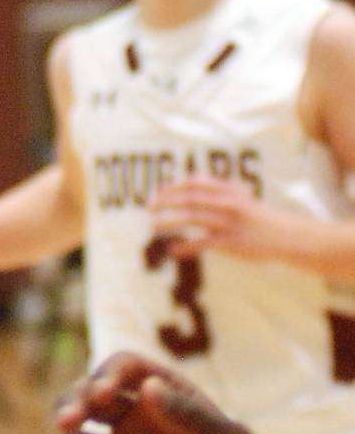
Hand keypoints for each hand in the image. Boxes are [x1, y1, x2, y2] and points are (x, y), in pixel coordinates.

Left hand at [150, 177, 295, 264]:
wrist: (285, 236)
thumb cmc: (257, 217)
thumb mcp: (240, 197)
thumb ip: (216, 191)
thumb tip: (186, 186)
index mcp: (228, 189)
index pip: (195, 182)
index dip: (174, 186)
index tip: (158, 191)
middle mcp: (228, 202)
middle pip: (190, 198)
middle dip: (166, 201)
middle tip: (149, 206)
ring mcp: (229, 222)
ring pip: (192, 218)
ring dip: (169, 221)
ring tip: (153, 225)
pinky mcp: (231, 242)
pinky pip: (202, 244)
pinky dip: (184, 247)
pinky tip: (172, 250)